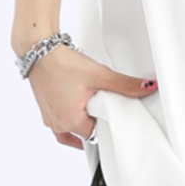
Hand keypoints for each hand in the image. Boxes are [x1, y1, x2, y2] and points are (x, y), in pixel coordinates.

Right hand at [26, 45, 156, 148]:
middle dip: (95, 124)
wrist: (38, 50)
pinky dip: (69, 118)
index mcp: (72, 122)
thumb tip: (146, 88)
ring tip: (92, 112)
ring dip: (81, 124)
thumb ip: (125, 85)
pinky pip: (59, 123)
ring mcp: (50, 117)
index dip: (108, 126)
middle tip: (104, 110)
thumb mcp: (99, 75)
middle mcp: (58, 124)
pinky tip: (76, 108)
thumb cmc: (62, 64)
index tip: (114, 116)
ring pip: (70, 132)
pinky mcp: (45, 109)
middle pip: (84, 134)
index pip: (98, 135)